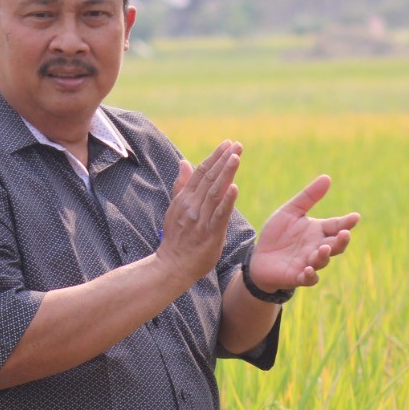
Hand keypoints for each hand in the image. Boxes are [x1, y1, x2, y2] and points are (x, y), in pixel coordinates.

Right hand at [157, 140, 241, 283]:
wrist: (172, 265)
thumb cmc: (176, 238)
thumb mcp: (175, 208)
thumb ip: (181, 186)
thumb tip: (184, 162)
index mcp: (184, 198)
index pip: (201, 172)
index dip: (215, 157)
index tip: (227, 143)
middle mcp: (192, 206)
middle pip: (209, 178)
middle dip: (223, 159)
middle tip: (237, 144)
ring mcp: (200, 219)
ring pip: (215, 192)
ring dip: (226, 173)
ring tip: (236, 157)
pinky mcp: (210, 233)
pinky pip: (219, 215)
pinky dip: (227, 201)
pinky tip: (235, 188)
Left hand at [248, 175, 359, 291]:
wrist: (259, 256)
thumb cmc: (278, 234)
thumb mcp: (291, 211)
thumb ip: (308, 197)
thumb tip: (328, 177)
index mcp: (318, 231)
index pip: (336, 225)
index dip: (347, 222)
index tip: (355, 217)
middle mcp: (317, 247)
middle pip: (336, 245)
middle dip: (342, 241)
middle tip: (345, 234)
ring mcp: (309, 262)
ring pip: (323, 261)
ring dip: (324, 256)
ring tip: (323, 249)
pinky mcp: (297, 276)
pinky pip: (308, 279)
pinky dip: (310, 276)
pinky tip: (308, 269)